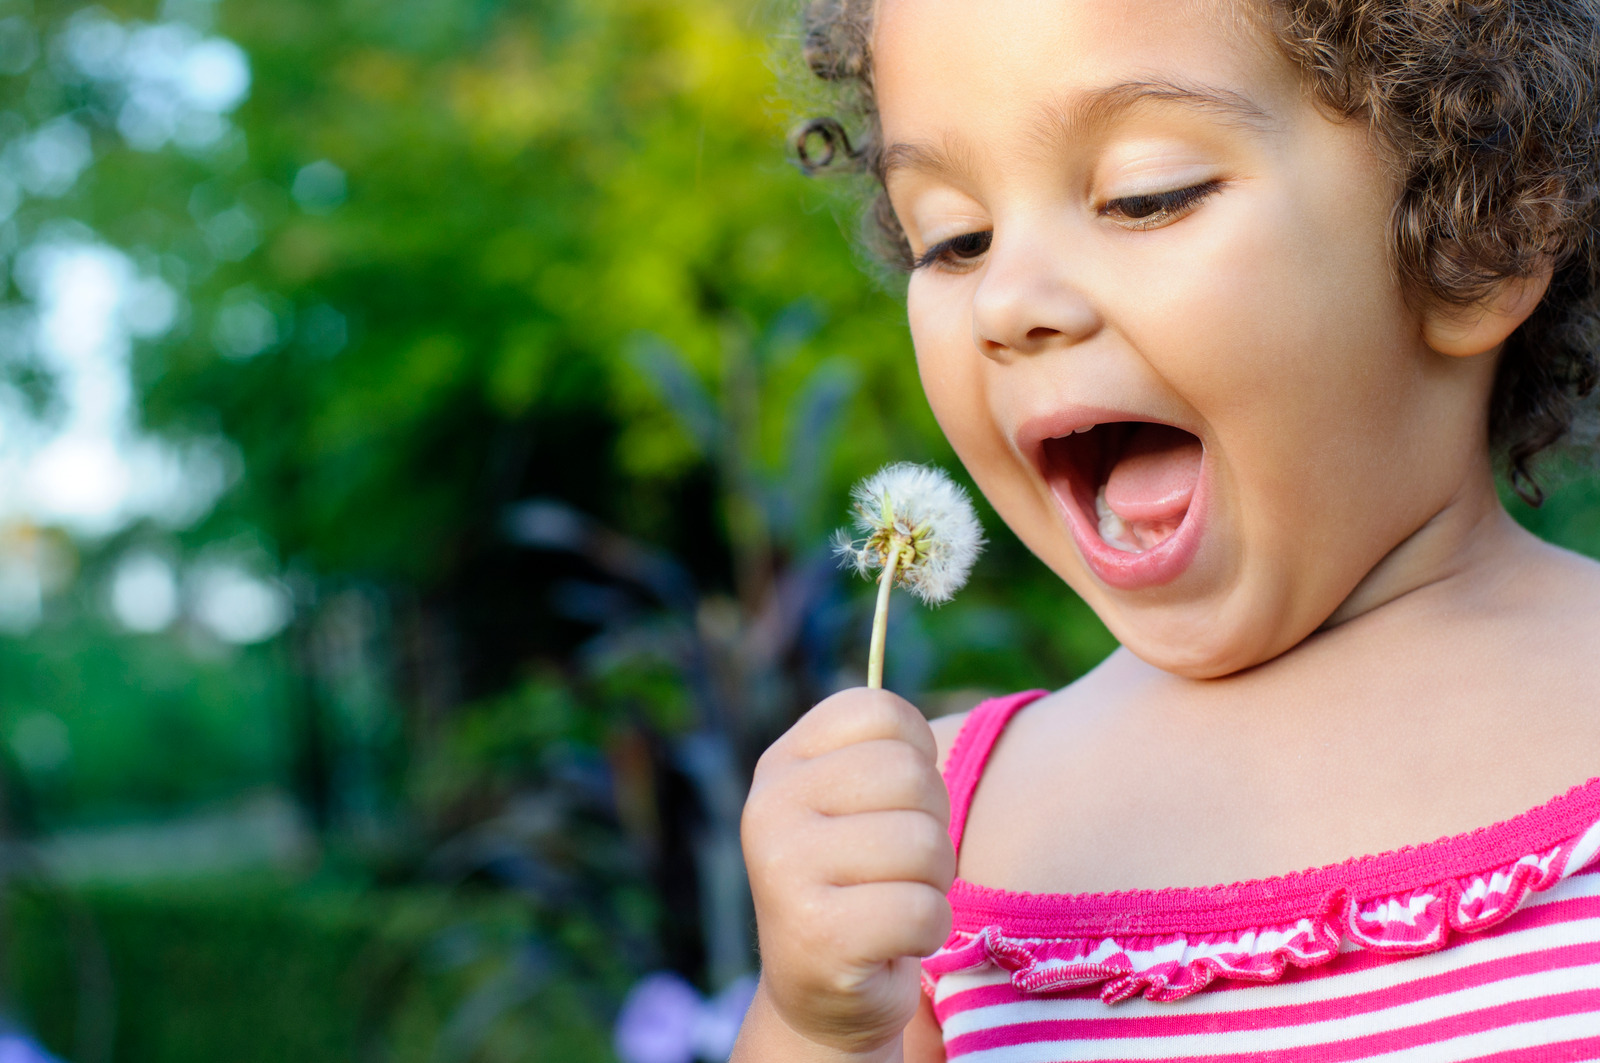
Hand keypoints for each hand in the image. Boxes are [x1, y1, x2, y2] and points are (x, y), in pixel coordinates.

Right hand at [740, 688, 954, 1056]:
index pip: (883, 711)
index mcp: (782, 760)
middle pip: (912, 776)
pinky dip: (928, 932)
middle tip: (898, 865)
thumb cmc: (860, 881)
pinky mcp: (817, 933)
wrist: (822, 994)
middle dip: (932, 826)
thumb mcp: (852, 800)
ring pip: (926, 844)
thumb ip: (879, 746)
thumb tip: (918, 664)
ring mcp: (784, 868)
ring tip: (893, 901)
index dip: (918, 755)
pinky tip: (891, 943)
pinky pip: (923, 909)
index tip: (896, 800)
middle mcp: (769, 804)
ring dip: (933, 884)